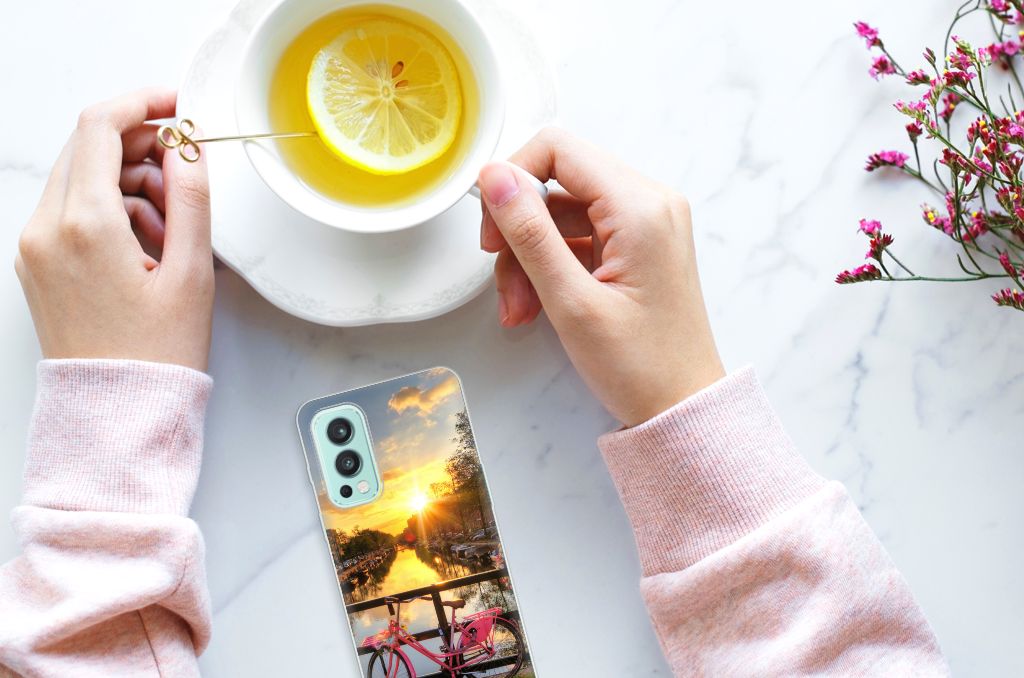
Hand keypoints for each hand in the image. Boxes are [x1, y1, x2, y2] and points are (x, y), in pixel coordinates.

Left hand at [15, 88, 213, 371]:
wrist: (117, 412)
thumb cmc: (156, 354)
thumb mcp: (192, 272)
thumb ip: (192, 198)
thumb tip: (188, 147)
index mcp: (85, 225)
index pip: (101, 127)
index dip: (143, 103)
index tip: (176, 105)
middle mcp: (47, 229)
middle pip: (88, 148)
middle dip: (141, 147)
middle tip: (185, 174)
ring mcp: (35, 246)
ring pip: (82, 178)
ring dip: (129, 182)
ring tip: (173, 228)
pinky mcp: (37, 263)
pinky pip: (72, 210)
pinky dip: (111, 210)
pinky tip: (147, 244)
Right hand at [478, 128, 723, 426]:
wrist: (683, 408)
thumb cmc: (640, 366)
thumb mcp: (571, 301)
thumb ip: (529, 233)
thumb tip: (494, 177)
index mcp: (640, 207)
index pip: (558, 149)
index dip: (513, 179)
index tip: (492, 228)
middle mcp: (649, 202)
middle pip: (557, 182)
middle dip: (519, 230)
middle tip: (502, 279)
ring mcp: (645, 224)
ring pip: (561, 213)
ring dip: (529, 257)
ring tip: (520, 309)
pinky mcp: (637, 245)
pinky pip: (578, 237)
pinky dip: (550, 267)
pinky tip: (537, 306)